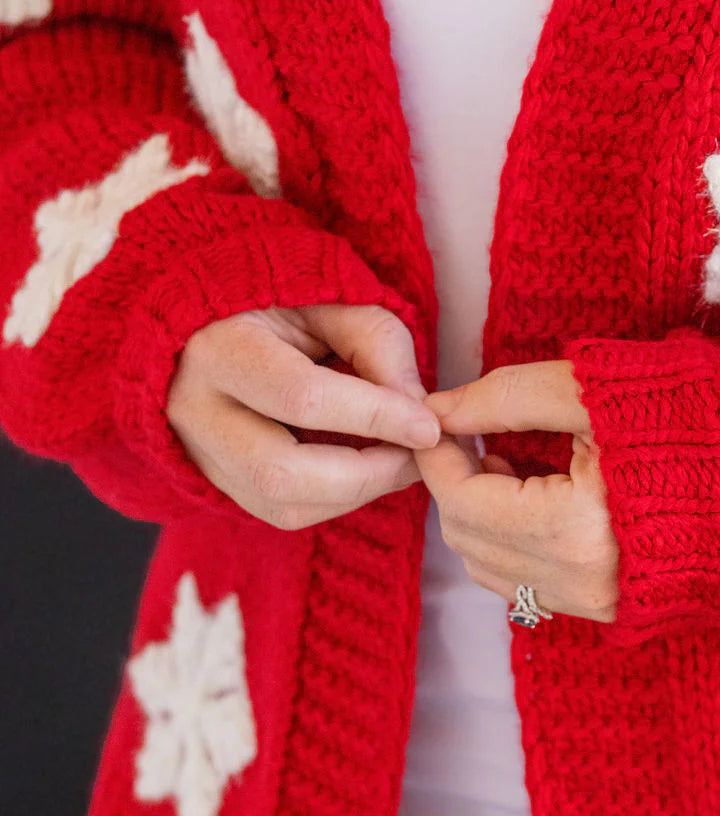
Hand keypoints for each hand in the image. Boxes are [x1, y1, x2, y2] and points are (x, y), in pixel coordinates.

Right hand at [167, 302, 439, 528]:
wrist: (215, 328)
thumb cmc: (282, 307)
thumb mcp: (333, 301)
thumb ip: (377, 343)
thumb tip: (413, 413)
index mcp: (219, 349)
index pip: (302, 397)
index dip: (374, 417)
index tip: (429, 426)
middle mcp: (196, 411)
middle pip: (282, 472)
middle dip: (367, 475)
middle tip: (417, 458)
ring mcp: (200, 454)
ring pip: (283, 505)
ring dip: (357, 494)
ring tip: (399, 462)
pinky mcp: (218, 483)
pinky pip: (283, 513)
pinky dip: (337, 501)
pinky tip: (364, 471)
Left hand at [416, 360, 617, 622]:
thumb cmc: (687, 420)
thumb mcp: (591, 391)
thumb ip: (507, 397)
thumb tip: (440, 410)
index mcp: (572, 529)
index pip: (461, 501)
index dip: (440, 455)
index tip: (442, 418)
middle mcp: (576, 582)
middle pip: (466, 540)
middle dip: (458, 485)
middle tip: (481, 435)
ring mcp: (593, 604)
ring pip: (489, 569)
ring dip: (482, 517)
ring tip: (515, 465)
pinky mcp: (609, 611)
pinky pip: (526, 585)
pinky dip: (513, 543)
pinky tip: (543, 498)